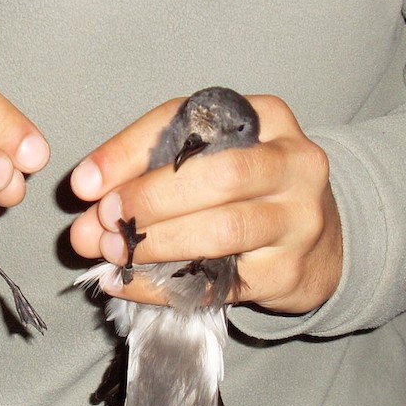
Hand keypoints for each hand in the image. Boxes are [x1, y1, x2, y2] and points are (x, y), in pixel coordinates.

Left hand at [69, 95, 341, 314]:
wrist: (321, 242)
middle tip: (103, 220)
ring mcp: (298, 221)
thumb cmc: (250, 189)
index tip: (85, 182)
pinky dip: (162, 287)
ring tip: (113, 252)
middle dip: (149, 199)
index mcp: (268, 117)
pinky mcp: (288, 273)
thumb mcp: (210, 155)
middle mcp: (293, 163)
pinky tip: (128, 284)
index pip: (190, 121)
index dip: (130, 152)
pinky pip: (217, 284)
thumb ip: (147, 162)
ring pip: (222, 231)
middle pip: (217, 176)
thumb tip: (85, 189)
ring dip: (155, 244)